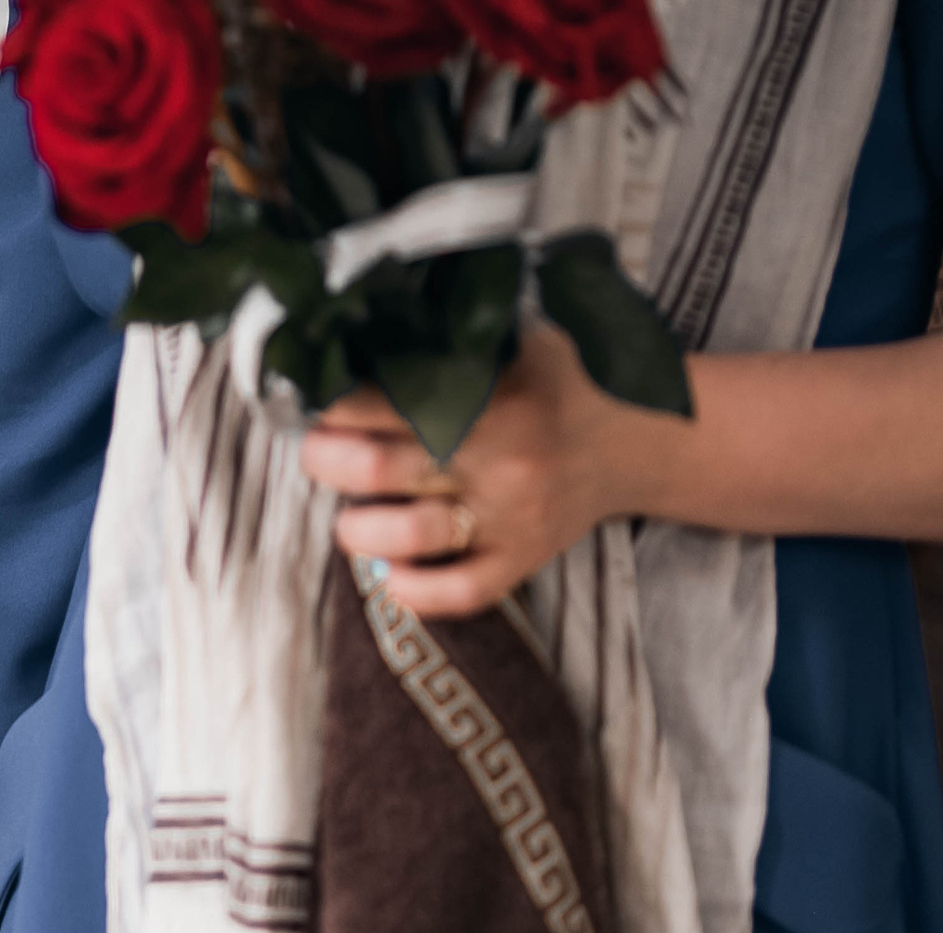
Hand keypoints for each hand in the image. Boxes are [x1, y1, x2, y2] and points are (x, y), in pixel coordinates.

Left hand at [302, 323, 651, 619]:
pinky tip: (390, 573)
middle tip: (317, 454)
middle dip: (325, 461)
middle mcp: (497, 459)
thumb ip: (453, 337)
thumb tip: (366, 330)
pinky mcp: (523, 560)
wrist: (630, 445)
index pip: (384, 399)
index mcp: (490, 397)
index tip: (312, 402)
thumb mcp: (517, 341)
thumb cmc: (554, 388)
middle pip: (377, 467)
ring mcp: (510, 516)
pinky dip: (413, 591)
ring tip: (350, 520)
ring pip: (408, 535)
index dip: (332, 404)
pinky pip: (460, 592)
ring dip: (357, 531)